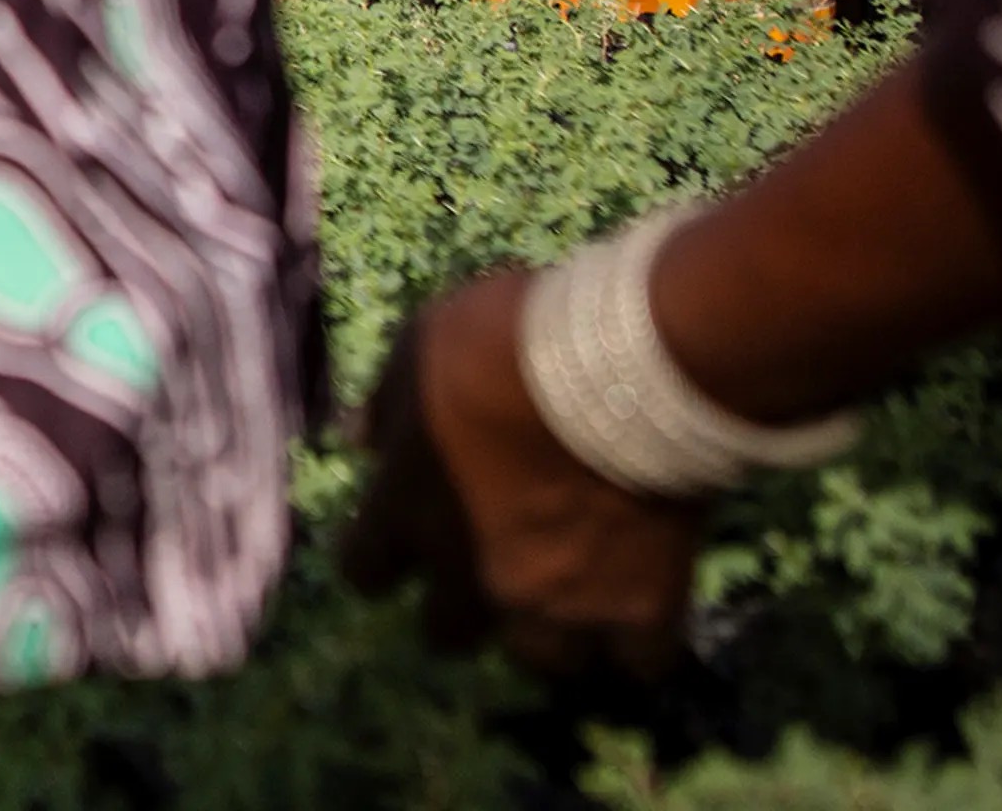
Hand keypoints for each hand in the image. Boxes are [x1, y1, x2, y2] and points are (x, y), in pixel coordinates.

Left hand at [340, 273, 702, 677]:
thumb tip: (357, 437)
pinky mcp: (640, 608)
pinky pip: (638, 660)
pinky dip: (640, 640)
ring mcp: (558, 600)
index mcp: (409, 510)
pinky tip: (645, 603)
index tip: (401, 543)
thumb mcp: (421, 344)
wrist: (627, 365)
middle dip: (464, 607)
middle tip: (493, 567)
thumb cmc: (511, 340)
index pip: (363, 571)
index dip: (381, 558)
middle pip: (447, 633)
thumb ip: (386, 403)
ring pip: (541, 657)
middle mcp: (473, 573)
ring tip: (573, 594)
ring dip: (551, 630)